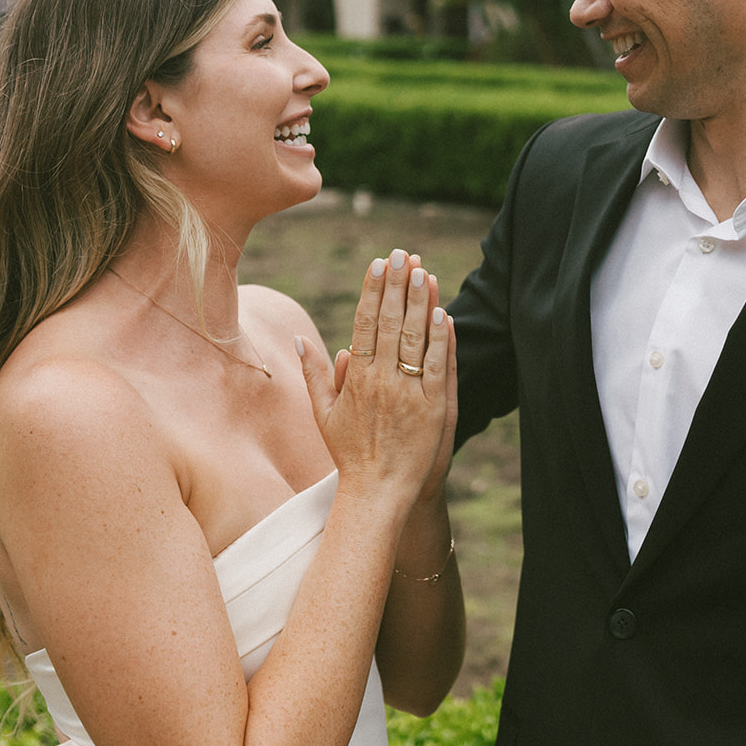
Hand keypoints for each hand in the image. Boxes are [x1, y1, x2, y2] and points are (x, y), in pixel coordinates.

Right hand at [297, 249, 450, 505]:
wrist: (379, 491)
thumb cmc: (350, 453)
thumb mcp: (324, 414)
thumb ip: (316, 374)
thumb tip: (301, 339)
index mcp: (355, 380)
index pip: (364, 324)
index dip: (372, 291)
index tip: (377, 264)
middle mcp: (381, 381)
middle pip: (389, 322)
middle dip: (397, 285)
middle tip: (403, 254)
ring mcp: (408, 393)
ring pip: (414, 338)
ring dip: (420, 302)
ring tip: (423, 271)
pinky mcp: (432, 407)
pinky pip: (436, 365)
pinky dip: (440, 338)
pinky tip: (443, 313)